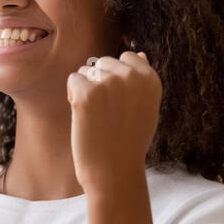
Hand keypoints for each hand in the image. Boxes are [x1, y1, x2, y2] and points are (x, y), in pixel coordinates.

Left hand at [65, 51, 160, 193]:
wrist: (114, 170)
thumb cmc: (129, 141)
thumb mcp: (146, 108)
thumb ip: (142, 81)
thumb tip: (139, 53)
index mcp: (150, 78)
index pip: (127, 56)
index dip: (117, 76)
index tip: (118, 101)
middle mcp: (131, 77)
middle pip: (104, 62)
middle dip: (99, 81)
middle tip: (105, 111)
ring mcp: (108, 83)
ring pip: (87, 70)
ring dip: (85, 89)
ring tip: (96, 115)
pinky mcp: (86, 93)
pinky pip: (73, 80)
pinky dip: (73, 96)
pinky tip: (83, 116)